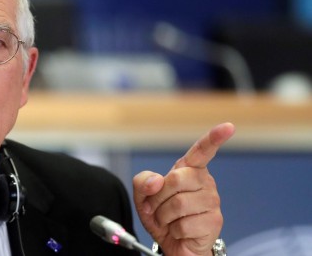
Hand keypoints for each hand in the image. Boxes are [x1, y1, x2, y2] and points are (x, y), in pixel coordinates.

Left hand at [133, 123, 234, 255]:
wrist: (173, 244)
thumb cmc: (162, 216)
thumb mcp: (143, 196)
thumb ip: (142, 182)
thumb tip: (155, 182)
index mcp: (189, 171)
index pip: (202, 151)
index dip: (214, 138)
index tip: (227, 127)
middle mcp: (204, 182)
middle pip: (175, 179)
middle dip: (157, 197)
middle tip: (156, 208)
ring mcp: (212, 202)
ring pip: (178, 204)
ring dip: (164, 216)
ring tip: (169, 220)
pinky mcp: (214, 221)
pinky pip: (184, 224)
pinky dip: (173, 230)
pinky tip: (179, 230)